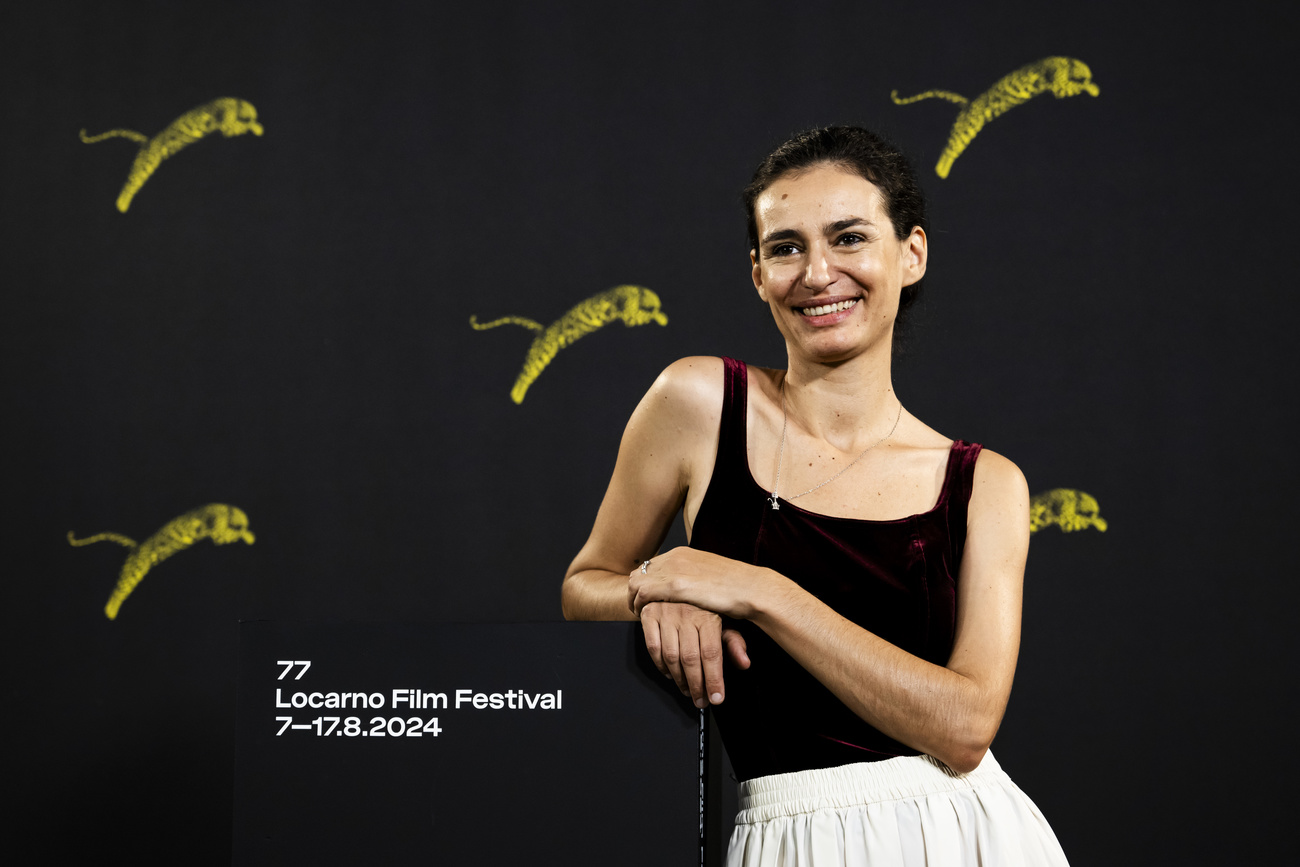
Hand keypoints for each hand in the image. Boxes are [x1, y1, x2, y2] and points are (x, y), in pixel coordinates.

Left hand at [628, 547, 769, 618]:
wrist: (750, 588)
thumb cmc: (737, 587)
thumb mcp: (710, 575)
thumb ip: (695, 577)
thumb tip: (690, 586)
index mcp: (683, 553)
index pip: (652, 564)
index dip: (646, 581)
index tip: (647, 596)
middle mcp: (674, 557)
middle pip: (641, 571)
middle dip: (636, 589)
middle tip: (638, 606)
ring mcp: (673, 569)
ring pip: (636, 581)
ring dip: (633, 598)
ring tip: (638, 613)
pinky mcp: (675, 585)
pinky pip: (643, 593)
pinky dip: (639, 604)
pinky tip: (644, 616)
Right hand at [639, 601, 749, 707]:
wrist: (676, 582)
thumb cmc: (703, 605)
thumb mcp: (723, 619)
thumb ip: (734, 642)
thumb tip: (744, 663)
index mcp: (708, 615)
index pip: (711, 653)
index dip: (714, 679)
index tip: (716, 697)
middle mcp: (686, 613)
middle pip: (690, 658)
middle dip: (696, 685)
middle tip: (701, 700)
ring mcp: (666, 614)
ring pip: (671, 655)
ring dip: (679, 679)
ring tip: (687, 690)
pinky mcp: (649, 614)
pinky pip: (653, 647)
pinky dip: (660, 665)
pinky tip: (670, 673)